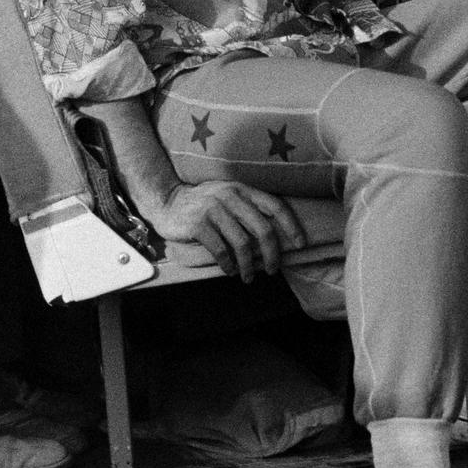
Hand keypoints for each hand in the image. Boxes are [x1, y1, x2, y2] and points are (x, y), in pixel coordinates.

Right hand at [142, 179, 305, 280]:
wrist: (167, 201)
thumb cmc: (202, 204)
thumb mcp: (227, 196)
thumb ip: (248, 209)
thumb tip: (274, 237)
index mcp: (242, 189)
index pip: (275, 206)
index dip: (291, 226)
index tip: (300, 244)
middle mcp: (230, 196)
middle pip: (262, 228)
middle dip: (272, 254)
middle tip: (272, 270)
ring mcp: (213, 209)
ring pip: (242, 243)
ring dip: (248, 265)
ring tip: (248, 277)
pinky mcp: (198, 224)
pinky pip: (220, 249)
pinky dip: (228, 264)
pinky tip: (229, 270)